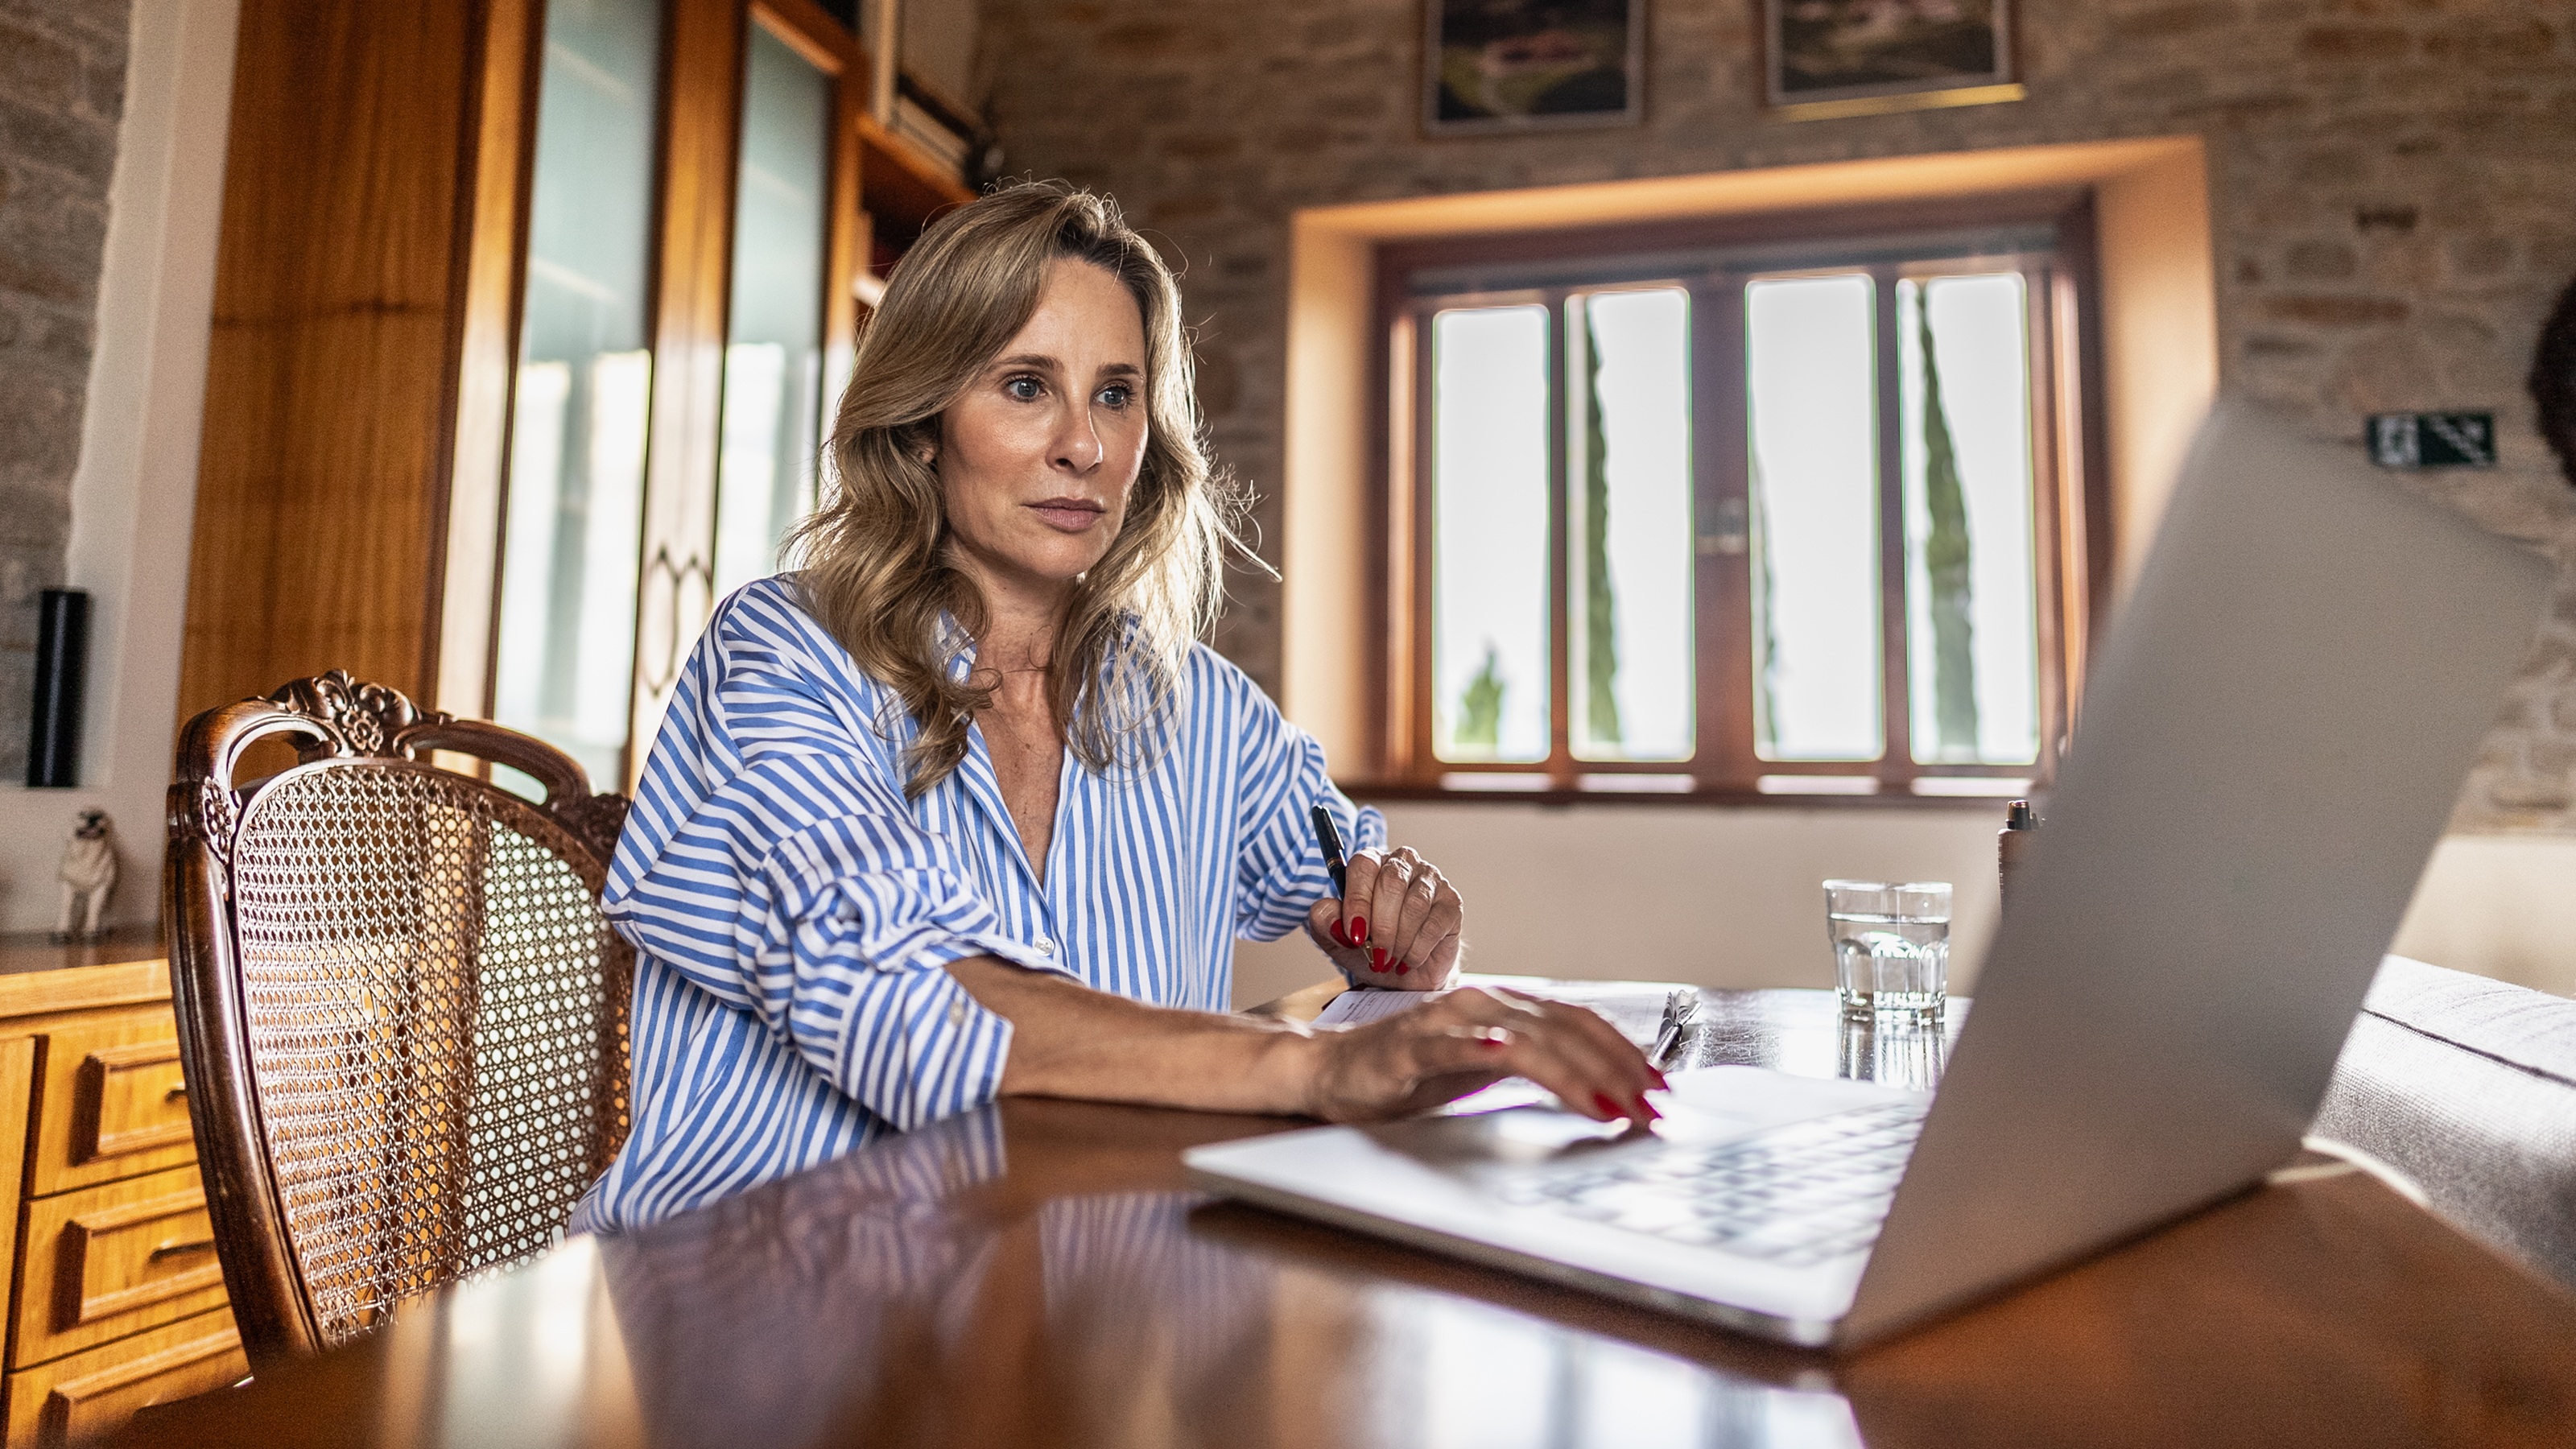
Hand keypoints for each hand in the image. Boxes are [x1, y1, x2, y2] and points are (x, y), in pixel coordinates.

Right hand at [1302, 987, 1665, 1125]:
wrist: (1331, 1071)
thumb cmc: (1408, 1074)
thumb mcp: (1483, 1072)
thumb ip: (1531, 1069)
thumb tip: (1597, 1090)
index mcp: (1503, 1006)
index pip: (1578, 1020)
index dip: (1623, 1049)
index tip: (1659, 1086)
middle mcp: (1482, 1003)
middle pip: (1564, 1028)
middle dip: (1616, 1069)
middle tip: (1650, 1107)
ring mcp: (1447, 1020)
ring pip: (1525, 1038)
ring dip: (1575, 1072)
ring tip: (1611, 1104)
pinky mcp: (1412, 1046)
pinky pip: (1457, 1046)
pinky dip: (1487, 1051)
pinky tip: (1510, 1059)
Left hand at [1303, 846, 1461, 989]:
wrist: (1405, 976)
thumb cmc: (1372, 950)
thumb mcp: (1339, 941)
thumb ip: (1325, 923)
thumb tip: (1326, 911)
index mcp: (1371, 863)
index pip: (1363, 866)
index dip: (1357, 900)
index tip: (1354, 934)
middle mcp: (1403, 863)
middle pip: (1391, 882)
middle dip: (1381, 926)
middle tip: (1375, 955)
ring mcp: (1431, 880)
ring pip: (1414, 904)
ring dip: (1399, 940)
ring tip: (1390, 960)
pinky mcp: (1452, 903)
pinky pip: (1434, 922)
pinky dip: (1418, 948)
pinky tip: (1409, 959)